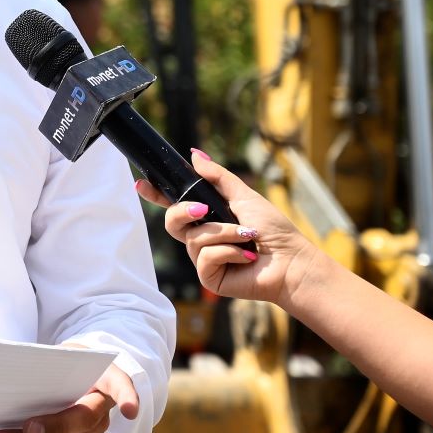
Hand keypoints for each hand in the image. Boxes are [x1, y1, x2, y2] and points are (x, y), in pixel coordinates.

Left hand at [0, 362, 137, 432]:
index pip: (121, 385)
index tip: (130, 410)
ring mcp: (97, 429)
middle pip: (84, 420)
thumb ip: (49, 362)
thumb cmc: (69, 360)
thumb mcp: (64, 352)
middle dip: (54, 427)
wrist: (79, 372)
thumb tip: (12, 372)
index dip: (127, 397)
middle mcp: (105, 406)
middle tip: (27, 430)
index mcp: (106, 375)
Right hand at [135, 150, 317, 306]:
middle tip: (203, 210)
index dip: (156, 195)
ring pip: (194, 238)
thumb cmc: (273, 230)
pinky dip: (229, 252)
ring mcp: (204, 258)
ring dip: (225, 233)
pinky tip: (246, 256)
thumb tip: (194, 154)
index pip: (174, 205)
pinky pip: (206, 257)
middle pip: (171, 222)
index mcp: (207, 217)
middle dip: (183, 212)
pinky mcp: (209, 277)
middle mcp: (202, 237)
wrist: (290, 261)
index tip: (141, 183)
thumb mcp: (244, 195)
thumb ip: (217, 176)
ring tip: (247, 237)